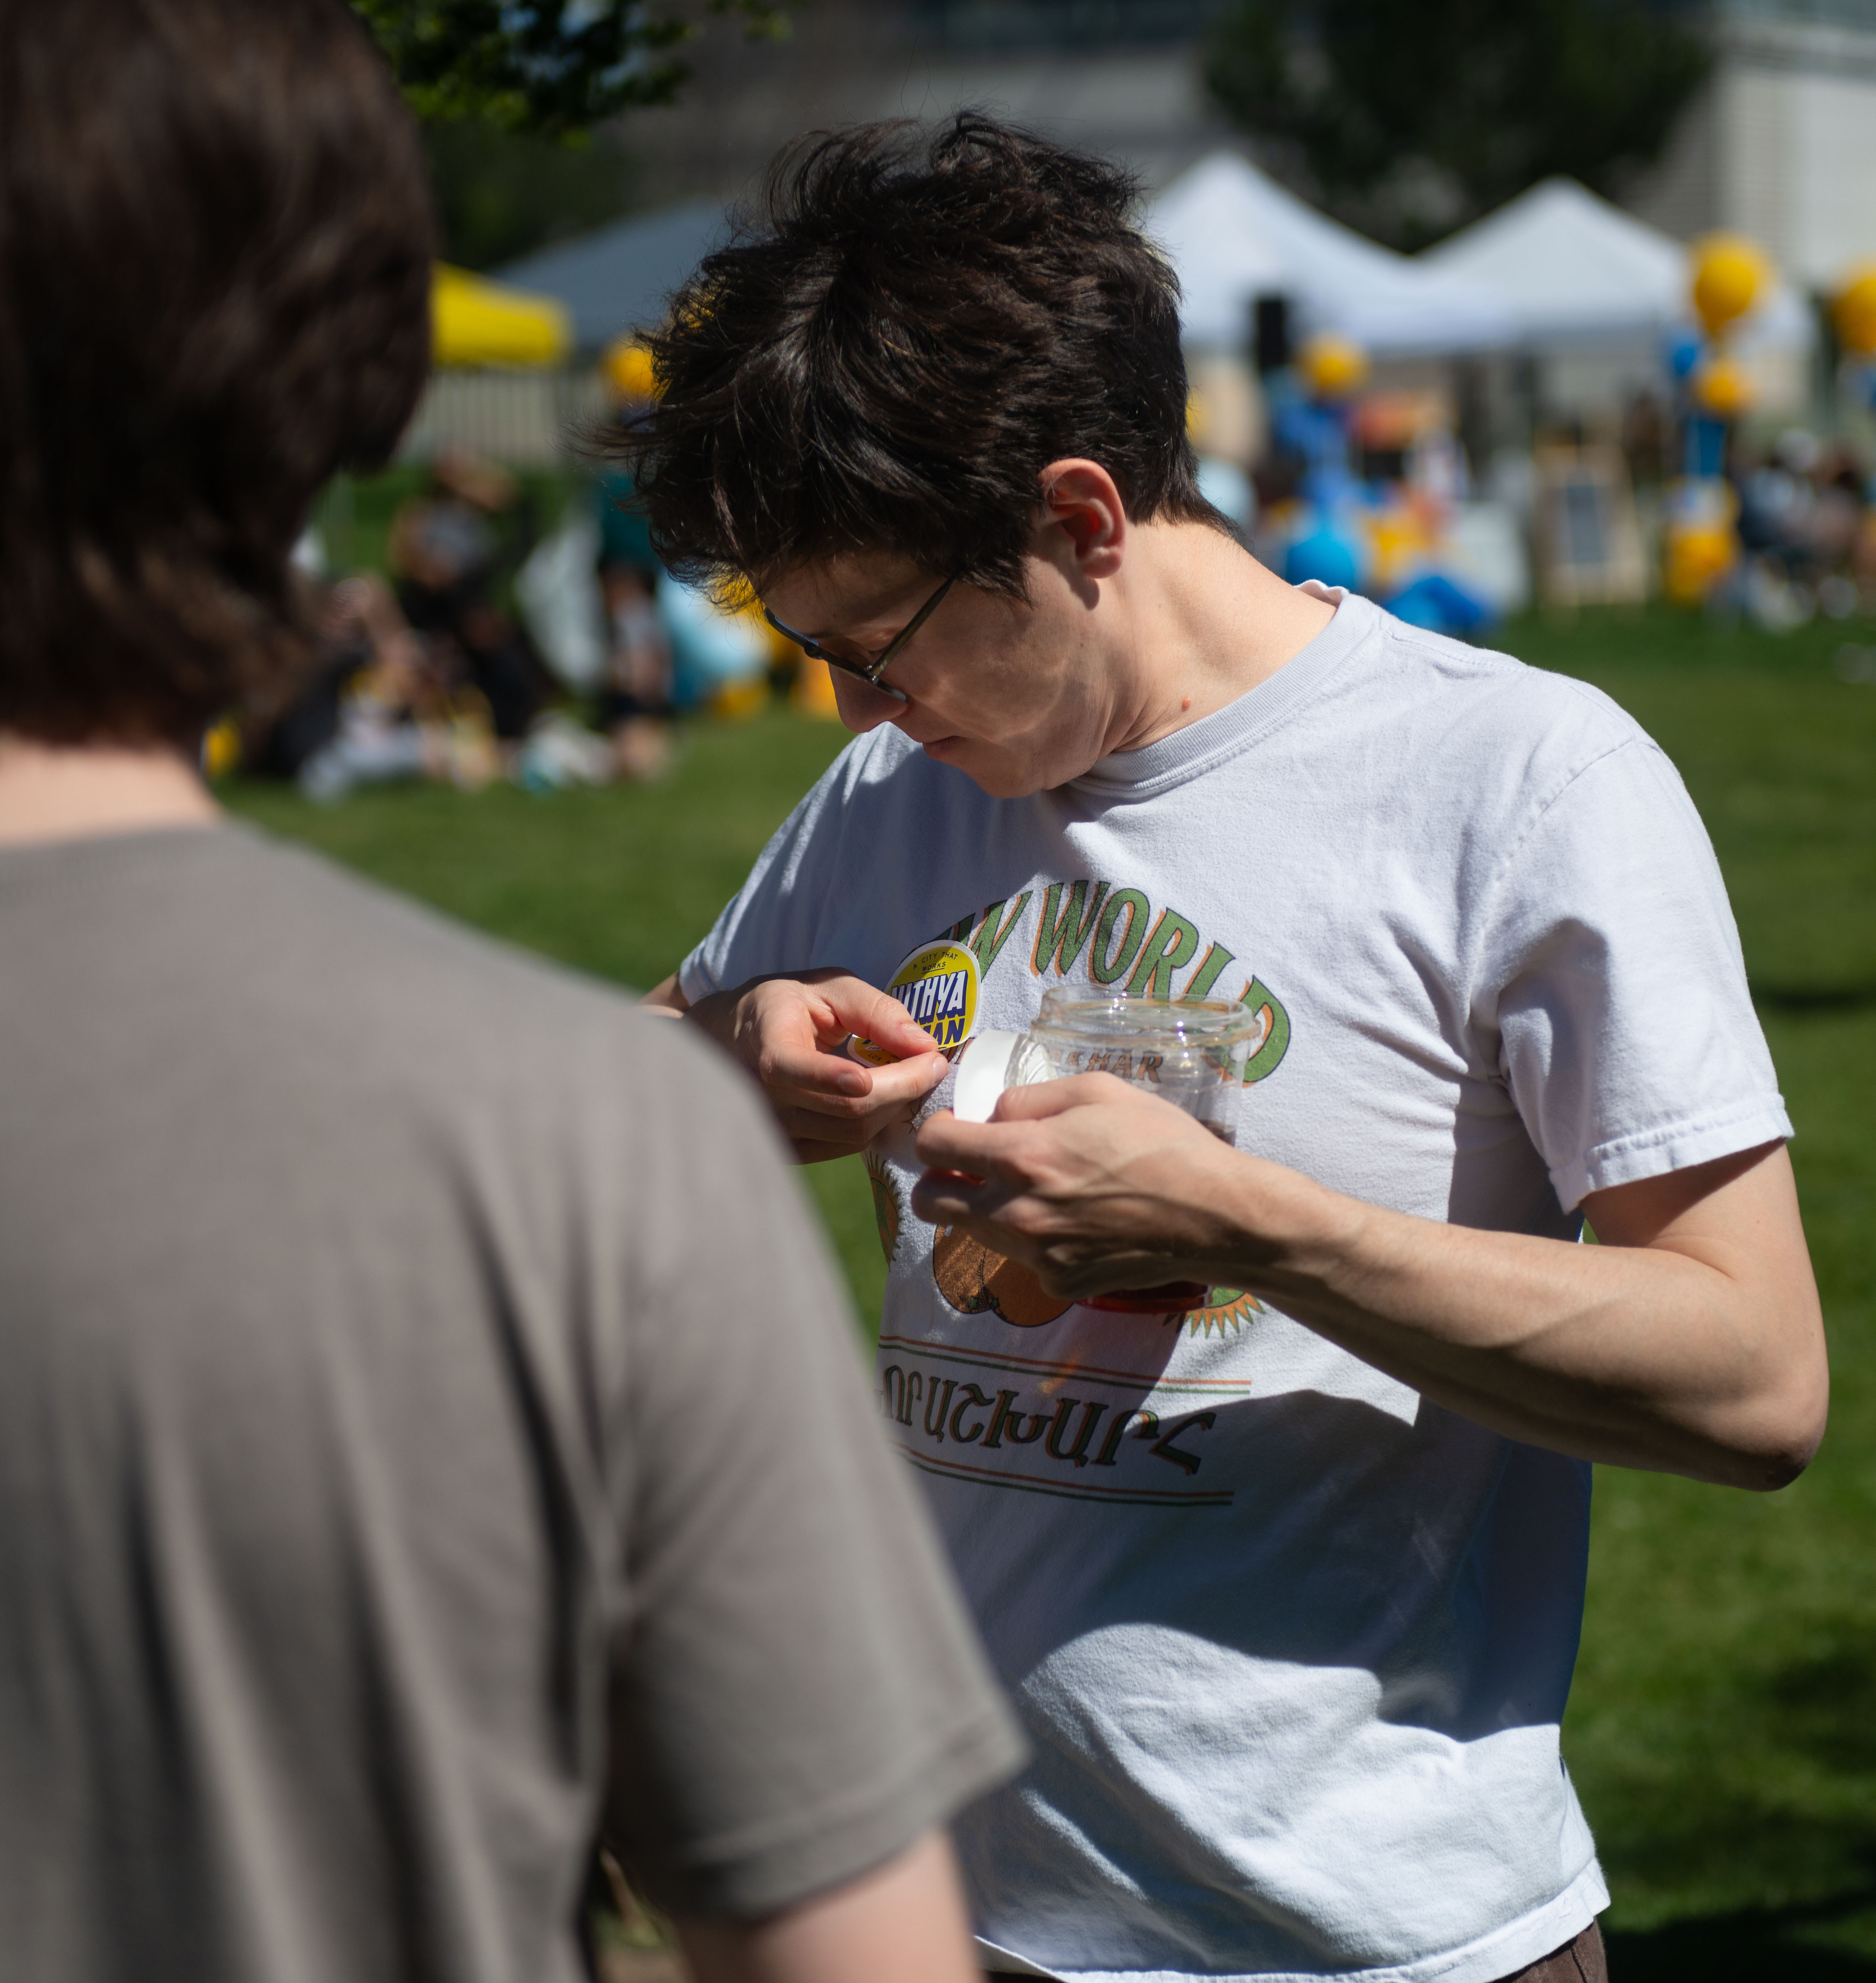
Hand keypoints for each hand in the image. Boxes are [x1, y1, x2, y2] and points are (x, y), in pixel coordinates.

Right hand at [688, 969, 948, 1162]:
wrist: (735, 1041)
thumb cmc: (787, 1006)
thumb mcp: (828, 987)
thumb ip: (875, 1009)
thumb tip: (924, 1044)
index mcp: (766, 1046)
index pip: (793, 1070)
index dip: (839, 1076)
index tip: (897, 1067)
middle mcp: (763, 1097)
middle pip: (845, 1109)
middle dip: (903, 1087)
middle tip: (933, 1062)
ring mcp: (775, 1130)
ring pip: (853, 1134)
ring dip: (895, 1106)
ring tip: (911, 1075)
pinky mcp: (791, 1150)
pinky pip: (847, 1146)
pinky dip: (877, 1123)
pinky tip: (886, 1096)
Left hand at [913, 1074, 1260, 1297]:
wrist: (1215, 1216)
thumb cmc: (1162, 1142)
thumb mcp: (1097, 1091)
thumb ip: (1030, 1099)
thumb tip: (993, 1117)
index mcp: (1023, 1157)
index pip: (932, 1147)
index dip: (937, 1133)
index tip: (957, 1130)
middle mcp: (1017, 1213)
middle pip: (930, 1202)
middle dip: (940, 1178)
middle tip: (975, 1165)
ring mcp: (1036, 1256)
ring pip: (972, 1231)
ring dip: (986, 1208)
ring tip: (1039, 1190)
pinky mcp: (1059, 1284)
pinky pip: (1022, 1259)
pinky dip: (1035, 1240)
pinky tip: (1076, 1223)